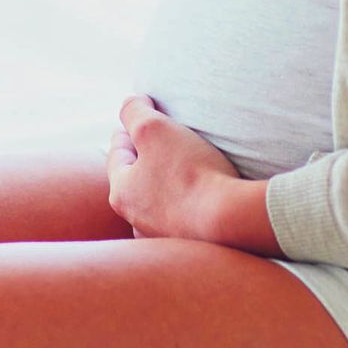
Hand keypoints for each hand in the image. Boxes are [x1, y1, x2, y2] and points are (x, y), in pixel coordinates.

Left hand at [107, 94, 240, 241]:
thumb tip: (130, 102)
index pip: (118, 153)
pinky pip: (181, 219)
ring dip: (166, 185)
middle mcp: (136, 219)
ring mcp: (162, 236)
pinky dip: (186, 206)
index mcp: (122, 192)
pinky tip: (200, 198)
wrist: (228, 219)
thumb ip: (135, 111)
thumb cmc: (189, 171)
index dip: (128, 131)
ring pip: (158, 202)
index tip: (138, 120)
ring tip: (184, 170)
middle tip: (161, 143)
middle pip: (137, 180)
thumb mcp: (153, 129)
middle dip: (145, 159)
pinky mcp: (188, 245)